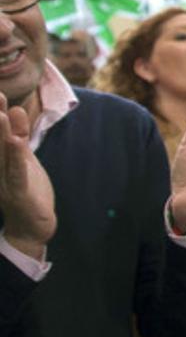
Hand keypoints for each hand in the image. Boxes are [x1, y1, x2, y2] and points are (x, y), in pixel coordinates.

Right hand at [0, 93, 54, 258]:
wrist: (32, 226)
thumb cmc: (26, 189)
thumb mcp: (22, 158)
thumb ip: (17, 135)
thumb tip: (13, 110)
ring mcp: (4, 180)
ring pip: (1, 154)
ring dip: (0, 133)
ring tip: (1, 113)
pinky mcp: (18, 192)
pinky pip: (16, 172)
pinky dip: (16, 157)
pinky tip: (17, 142)